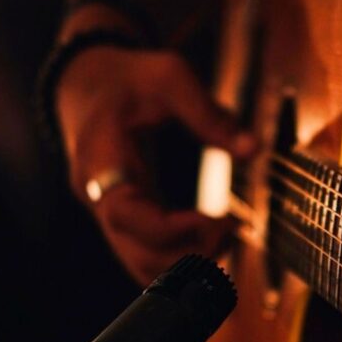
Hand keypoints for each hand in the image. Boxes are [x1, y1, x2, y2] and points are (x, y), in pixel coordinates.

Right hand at [57, 46, 255, 282]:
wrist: (88, 86)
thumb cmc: (131, 79)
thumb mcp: (169, 76)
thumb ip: (208, 113)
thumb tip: (252, 149)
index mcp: (100, 159)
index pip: (126, 215)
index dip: (172, 229)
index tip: (218, 218)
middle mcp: (96, 195)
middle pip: (135, 251)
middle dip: (189, 253)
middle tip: (232, 229)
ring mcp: (107, 213)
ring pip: (140, 265)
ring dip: (186, 266)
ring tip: (228, 236)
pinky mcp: (124, 221)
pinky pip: (146, 258)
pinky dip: (179, 264)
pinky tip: (214, 245)